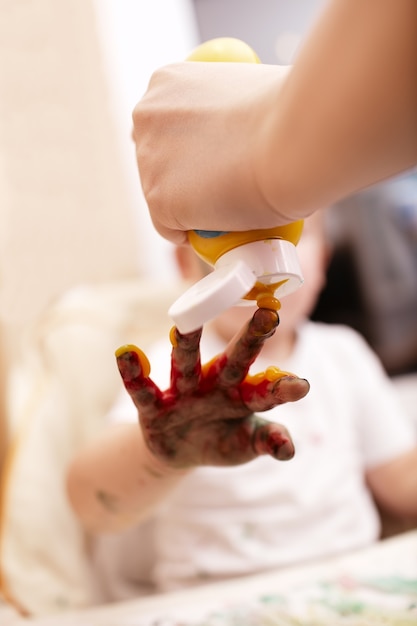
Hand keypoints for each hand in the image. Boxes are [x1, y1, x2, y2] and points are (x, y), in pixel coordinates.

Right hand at [116, 308, 308, 469]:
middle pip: (234, 360)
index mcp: (243, 395)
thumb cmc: (222, 440)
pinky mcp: (154, 407)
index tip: (301, 386)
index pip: (266, 389)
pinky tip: (125, 353)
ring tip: (183, 326)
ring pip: (185, 364)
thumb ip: (266, 441)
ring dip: (186, 344)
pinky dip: (133, 373)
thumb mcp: (246, 445)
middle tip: (268, 315)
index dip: (282, 387)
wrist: (181, 452)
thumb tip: (288, 448)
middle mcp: (216, 385)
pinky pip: (143, 390)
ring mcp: (185, 392)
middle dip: (251, 340)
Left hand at [133, 62, 291, 244]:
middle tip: (221, 192)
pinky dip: (193, 234)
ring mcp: (148, 161)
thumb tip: (238, 134)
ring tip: (231, 206)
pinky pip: (171, 229)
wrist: (294, 144)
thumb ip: (226, 111)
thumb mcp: (248, 92)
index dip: (188, 151)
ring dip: (191, 208)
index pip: (164, 127)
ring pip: (163, 199)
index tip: (210, 165)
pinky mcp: (158, 201)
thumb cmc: (291, 116)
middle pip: (157, 163)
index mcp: (166, 84)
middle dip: (185, 180)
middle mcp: (145, 118)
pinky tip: (220, 226)